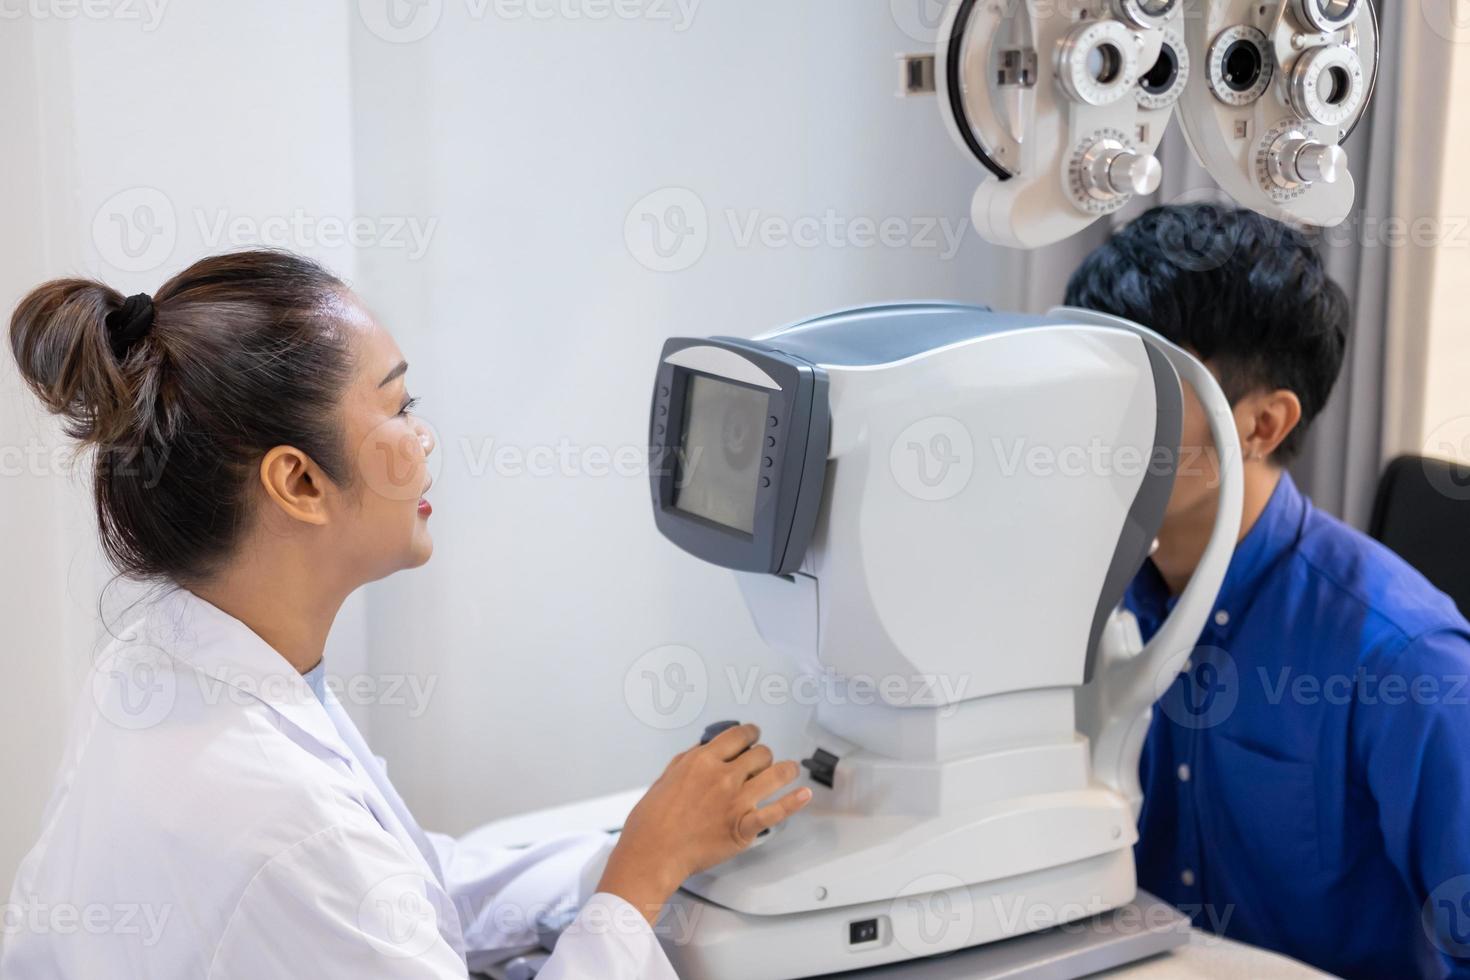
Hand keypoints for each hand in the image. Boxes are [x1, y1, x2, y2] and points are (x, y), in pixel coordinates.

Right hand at [597, 723, 811, 923]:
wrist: (652, 853)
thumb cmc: (652, 822)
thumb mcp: (665, 777)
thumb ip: (688, 761)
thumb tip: (703, 749)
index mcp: (702, 761)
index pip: (738, 736)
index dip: (751, 733)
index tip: (753, 735)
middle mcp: (723, 777)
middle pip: (760, 754)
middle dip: (763, 755)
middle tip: (763, 761)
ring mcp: (736, 801)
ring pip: (775, 774)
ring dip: (785, 770)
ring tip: (790, 769)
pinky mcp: (743, 827)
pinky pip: (776, 811)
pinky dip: (794, 802)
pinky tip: (804, 794)